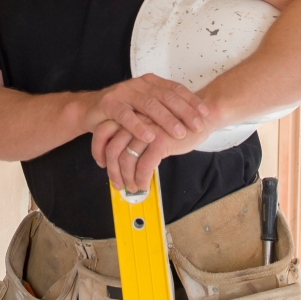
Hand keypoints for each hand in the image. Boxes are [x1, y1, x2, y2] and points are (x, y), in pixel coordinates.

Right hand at [80, 74, 210, 150]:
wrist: (91, 110)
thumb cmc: (123, 110)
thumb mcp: (145, 106)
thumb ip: (164, 107)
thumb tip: (193, 117)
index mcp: (150, 82)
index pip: (175, 89)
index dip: (191, 101)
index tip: (205, 114)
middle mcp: (139, 84)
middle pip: (166, 96)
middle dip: (184, 112)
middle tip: (198, 126)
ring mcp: (123, 92)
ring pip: (149, 105)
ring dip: (166, 120)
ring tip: (179, 133)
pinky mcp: (109, 104)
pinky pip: (126, 116)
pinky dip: (138, 126)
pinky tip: (150, 136)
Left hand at [96, 107, 218, 192]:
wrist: (202, 115)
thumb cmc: (176, 122)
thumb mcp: (149, 124)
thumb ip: (135, 133)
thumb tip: (121, 156)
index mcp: (130, 113)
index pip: (103, 131)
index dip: (98, 150)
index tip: (102, 164)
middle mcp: (135, 120)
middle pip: (112, 148)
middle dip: (112, 171)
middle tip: (117, 183)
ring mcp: (147, 130)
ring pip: (127, 159)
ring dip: (127, 178)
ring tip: (132, 187)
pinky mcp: (160, 141)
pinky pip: (144, 165)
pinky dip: (141, 178)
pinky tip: (144, 184)